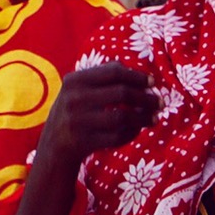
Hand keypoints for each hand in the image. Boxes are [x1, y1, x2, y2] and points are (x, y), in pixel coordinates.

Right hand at [36, 64, 158, 172]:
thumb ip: (103, 75)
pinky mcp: (84, 142)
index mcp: (75, 80)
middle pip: (121, 94)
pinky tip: (138, 129)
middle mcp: (74, 99)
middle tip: (160, 102)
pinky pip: (117, 137)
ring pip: (122, 117)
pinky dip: (132, 133)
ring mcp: (78, 122)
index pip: (114, 72)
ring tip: (154, 117)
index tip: (153, 83)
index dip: (137, 77)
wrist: (54, 145)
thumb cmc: (76, 110)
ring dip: (143, 117)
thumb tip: (134, 70)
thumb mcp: (79, 88)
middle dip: (146, 98)